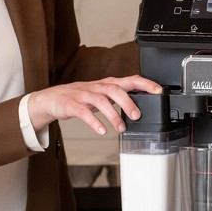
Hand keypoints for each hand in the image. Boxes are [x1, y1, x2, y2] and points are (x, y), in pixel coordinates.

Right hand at [27, 75, 162, 134]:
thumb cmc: (81, 97)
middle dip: (128, 101)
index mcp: (107, 84)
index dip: (145, 83)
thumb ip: (120, 98)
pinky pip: (83, 112)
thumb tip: (142, 105)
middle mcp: (97, 87)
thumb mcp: (103, 95)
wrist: (53, 98)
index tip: (158, 91)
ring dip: (113, 114)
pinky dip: (94, 122)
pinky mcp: (72, 105)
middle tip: (137, 115)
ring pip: (100, 100)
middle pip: (114, 89)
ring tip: (121, 128)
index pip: (130, 80)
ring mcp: (83, 95)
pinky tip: (102, 130)